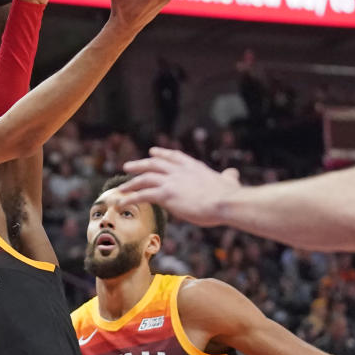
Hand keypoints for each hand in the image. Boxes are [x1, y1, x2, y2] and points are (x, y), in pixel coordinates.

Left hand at [119, 147, 239, 225]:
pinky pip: (142, 195)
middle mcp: (179, 171)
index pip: (174, 156)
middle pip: (154, 164)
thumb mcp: (229, 181)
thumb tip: (233, 173)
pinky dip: (130, 198)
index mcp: (194, 166)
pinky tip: (121, 203)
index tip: (153, 152)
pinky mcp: (166, 195)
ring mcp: (171, 181)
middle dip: (140, 164)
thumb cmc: (229, 196)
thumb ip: (228, 177)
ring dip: (131, 183)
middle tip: (128, 166)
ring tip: (121, 188)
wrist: (225, 202)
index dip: (162, 154)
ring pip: (145, 179)